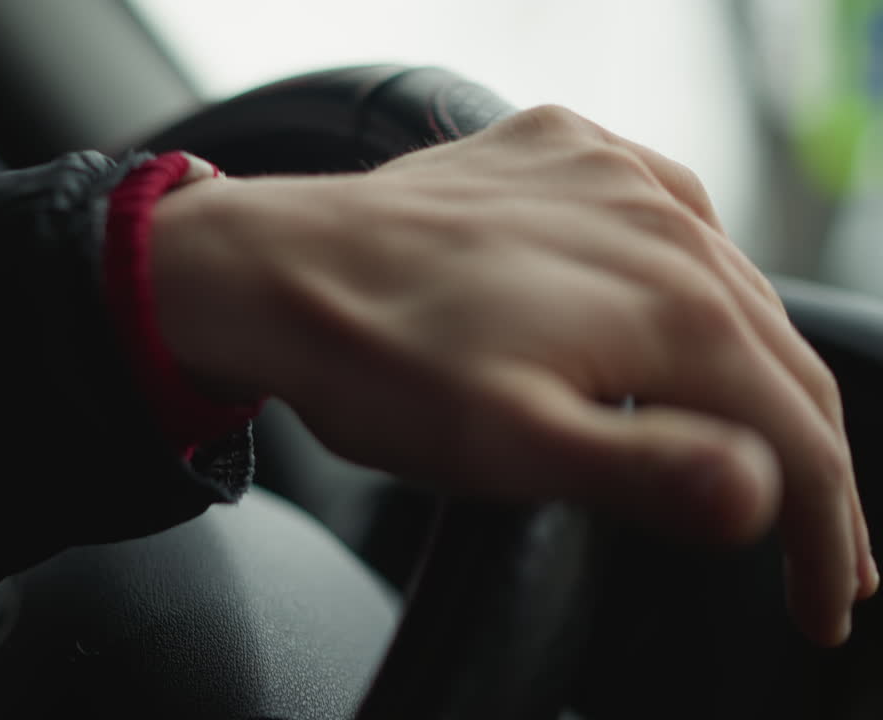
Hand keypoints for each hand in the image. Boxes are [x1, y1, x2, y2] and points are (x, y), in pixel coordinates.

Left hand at [148, 105, 876, 645]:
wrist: (271, 268)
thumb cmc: (378, 361)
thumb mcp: (507, 444)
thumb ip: (645, 470)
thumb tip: (764, 491)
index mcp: (670, 304)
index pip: (801, 437)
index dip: (832, 536)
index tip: (826, 602)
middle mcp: (661, 223)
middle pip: (783, 362)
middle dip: (815, 465)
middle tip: (828, 548)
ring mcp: (612, 176)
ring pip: (736, 287)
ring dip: (762, 373)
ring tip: (770, 441)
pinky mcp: (565, 154)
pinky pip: (670, 216)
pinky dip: (699, 278)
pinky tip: (692, 308)